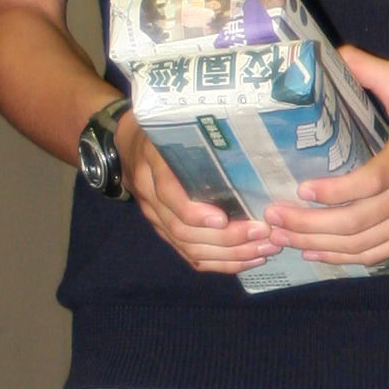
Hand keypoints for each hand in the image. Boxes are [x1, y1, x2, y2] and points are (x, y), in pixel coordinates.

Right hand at [116, 110, 278, 275]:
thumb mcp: (174, 125)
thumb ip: (199, 137)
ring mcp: (156, 219)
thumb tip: (250, 144)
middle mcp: (150, 198)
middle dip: (225, 238)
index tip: (223, 219)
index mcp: (153, 167)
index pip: (169, 196)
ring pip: (188, 248)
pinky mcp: (165, 233)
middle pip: (183, 230)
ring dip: (229, 254)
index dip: (194, 212)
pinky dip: (221, 263)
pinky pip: (191, 256)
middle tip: (262, 233)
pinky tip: (248, 260)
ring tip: (263, 250)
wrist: (125, 146)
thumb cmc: (161, 132)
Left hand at [277, 49, 388, 263]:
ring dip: (319, 245)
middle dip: (310, 224)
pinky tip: (314, 253)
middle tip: (273, 218)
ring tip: (282, 237)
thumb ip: (370, 70)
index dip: (336, 191)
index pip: (373, 180)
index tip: (302, 189)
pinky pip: (376, 254)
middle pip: (358, 221)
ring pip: (363, 244)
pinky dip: (342, 258)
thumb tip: (330, 52)